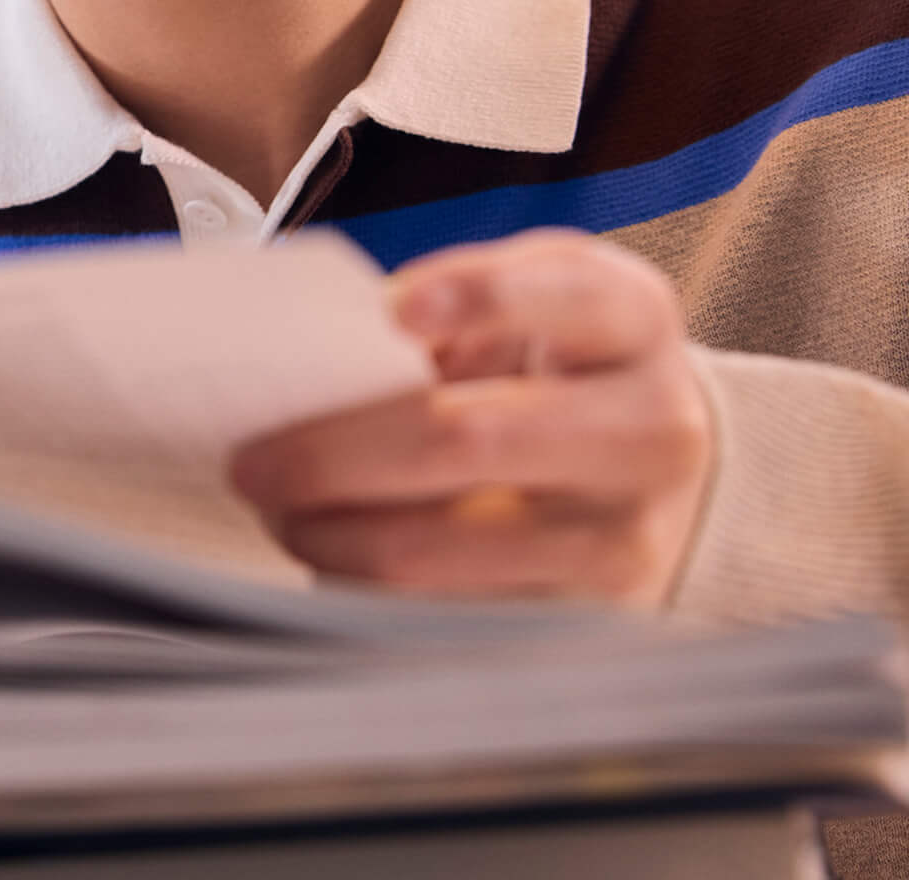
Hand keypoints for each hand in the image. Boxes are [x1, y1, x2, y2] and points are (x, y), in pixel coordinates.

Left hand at [229, 231, 713, 606]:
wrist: (655, 457)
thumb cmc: (559, 361)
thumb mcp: (528, 301)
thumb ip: (447, 306)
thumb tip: (320, 353)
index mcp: (631, 320)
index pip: (565, 293)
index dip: (480, 295)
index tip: (395, 311)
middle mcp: (651, 427)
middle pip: (468, 438)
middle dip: (333, 454)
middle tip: (252, 462)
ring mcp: (627, 531)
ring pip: (445, 545)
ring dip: (335, 534)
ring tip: (281, 514)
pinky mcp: (594, 616)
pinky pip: (451, 613)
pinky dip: (371, 588)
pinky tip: (335, 559)